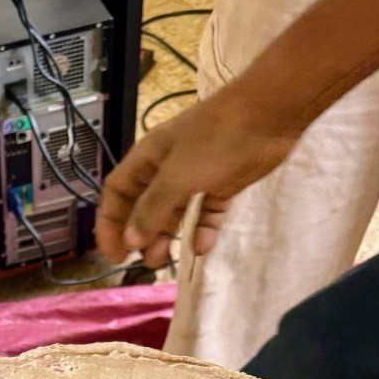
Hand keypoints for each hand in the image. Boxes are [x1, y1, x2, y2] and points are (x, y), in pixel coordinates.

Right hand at [96, 81, 305, 268]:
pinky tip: (201, 248)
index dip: (110, 223)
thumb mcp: (176, 177)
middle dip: (138, 234)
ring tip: (162, 261)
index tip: (113, 254)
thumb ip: (152, 210)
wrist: (269, 114)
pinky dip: (202, 229)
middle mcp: (168, 167)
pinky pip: (207, 212)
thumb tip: (129, 241)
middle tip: (140, 263)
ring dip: (165, 237)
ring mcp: (197, 175)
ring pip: (173, 211)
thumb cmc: (216, 140)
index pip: (117, 192)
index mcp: (148, 158)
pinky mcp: (224, 182)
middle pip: (143, 205)